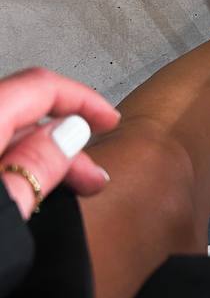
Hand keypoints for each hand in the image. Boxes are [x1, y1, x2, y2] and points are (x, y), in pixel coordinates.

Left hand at [0, 68, 119, 219]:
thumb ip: (37, 164)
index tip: (110, 119)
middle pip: (23, 109)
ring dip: (43, 155)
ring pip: (6, 132)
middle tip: (94, 172)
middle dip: (67, 138)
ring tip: (68, 189)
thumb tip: (70, 133)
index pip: (40, 86)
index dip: (84, 100)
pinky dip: (16, 163)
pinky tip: (26, 188)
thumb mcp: (4, 210)